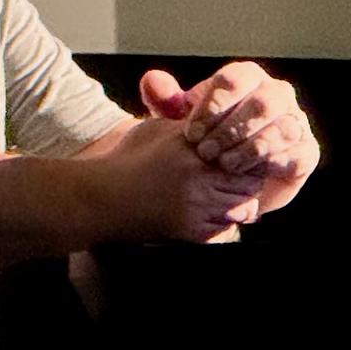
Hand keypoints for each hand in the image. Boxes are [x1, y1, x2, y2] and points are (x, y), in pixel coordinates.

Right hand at [96, 111, 264, 244]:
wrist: (102, 198)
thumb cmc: (128, 160)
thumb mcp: (158, 130)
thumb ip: (189, 124)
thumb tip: (218, 117)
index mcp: (192, 152)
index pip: (242, 154)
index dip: (247, 154)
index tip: (241, 155)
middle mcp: (198, 182)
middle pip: (249, 184)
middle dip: (248, 180)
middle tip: (241, 177)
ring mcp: (196, 210)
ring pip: (242, 209)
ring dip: (239, 202)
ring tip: (226, 194)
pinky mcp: (190, 232)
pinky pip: (225, 229)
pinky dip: (225, 221)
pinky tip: (213, 211)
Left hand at [140, 62, 318, 216]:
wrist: (225, 179)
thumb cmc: (204, 141)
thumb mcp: (179, 124)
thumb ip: (165, 103)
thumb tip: (151, 81)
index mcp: (247, 78)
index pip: (236, 78)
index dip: (213, 105)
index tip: (190, 132)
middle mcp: (276, 95)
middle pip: (264, 101)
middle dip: (231, 128)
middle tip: (205, 151)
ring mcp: (295, 122)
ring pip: (283, 126)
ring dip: (250, 147)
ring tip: (222, 164)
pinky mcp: (306, 152)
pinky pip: (297, 153)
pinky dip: (270, 163)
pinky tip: (245, 174)